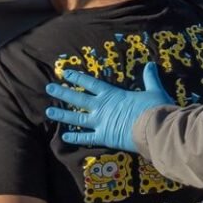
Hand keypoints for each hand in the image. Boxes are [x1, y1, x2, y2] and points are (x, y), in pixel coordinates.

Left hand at [45, 63, 174, 152]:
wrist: (155, 129)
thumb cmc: (154, 108)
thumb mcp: (154, 90)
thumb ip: (150, 78)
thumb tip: (151, 64)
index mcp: (112, 94)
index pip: (91, 83)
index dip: (77, 77)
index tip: (65, 73)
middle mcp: (101, 107)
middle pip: (77, 98)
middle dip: (62, 93)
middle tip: (49, 88)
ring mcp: (100, 122)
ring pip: (76, 118)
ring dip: (62, 115)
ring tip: (48, 112)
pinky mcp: (103, 138)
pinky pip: (85, 138)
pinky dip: (75, 138)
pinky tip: (64, 137)